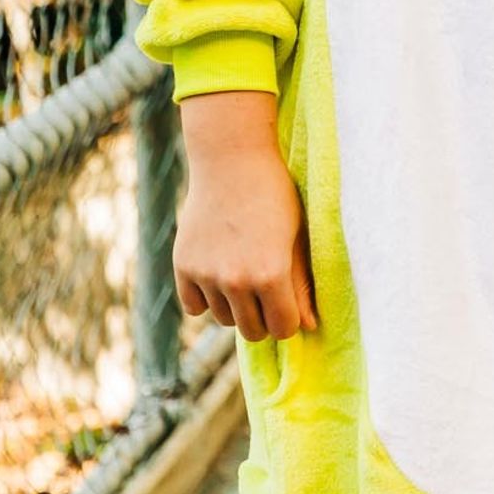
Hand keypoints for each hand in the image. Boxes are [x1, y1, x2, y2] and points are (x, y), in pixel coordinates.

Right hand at [174, 91, 316, 341]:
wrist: (232, 162)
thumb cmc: (275, 197)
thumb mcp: (297, 237)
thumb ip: (302, 284)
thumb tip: (310, 326)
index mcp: (271, 274)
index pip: (284, 328)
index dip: (290, 318)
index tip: (290, 305)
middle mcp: (236, 280)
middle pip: (252, 331)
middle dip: (264, 318)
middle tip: (268, 292)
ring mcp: (206, 275)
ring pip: (223, 319)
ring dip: (235, 307)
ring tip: (244, 274)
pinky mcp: (182, 267)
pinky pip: (195, 307)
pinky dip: (206, 298)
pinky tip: (219, 273)